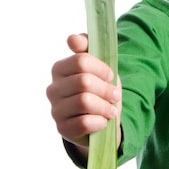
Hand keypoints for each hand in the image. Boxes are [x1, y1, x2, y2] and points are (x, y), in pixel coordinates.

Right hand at [46, 34, 121, 152]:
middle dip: (106, 89)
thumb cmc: (99, 87)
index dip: (101, 68)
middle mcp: (53, 89)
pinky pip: (83, 123)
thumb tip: (72, 39)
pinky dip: (99, 121)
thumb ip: (87, 46)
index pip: (80, 61)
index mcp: (59, 69)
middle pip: (84, 81)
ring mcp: (55, 110)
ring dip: (105, 106)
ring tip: (111, 109)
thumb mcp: (99, 65)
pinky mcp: (62, 129)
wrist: (101, 118)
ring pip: (84, 101)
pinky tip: (103, 121)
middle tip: (115, 95)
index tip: (110, 76)